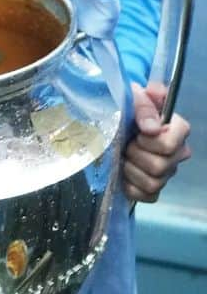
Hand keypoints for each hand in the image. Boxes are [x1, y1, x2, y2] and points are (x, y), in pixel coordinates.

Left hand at [122, 82, 191, 203]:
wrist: (115, 121)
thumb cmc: (128, 107)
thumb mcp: (133, 97)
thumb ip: (144, 104)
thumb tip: (151, 127)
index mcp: (177, 131)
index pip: (171, 144)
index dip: (150, 141)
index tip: (139, 132)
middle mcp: (177, 154)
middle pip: (160, 166)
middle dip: (136, 154)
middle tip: (126, 144)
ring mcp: (167, 173)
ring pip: (153, 183)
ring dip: (131, 170)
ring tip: (123, 157)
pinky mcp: (153, 188)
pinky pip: (147, 196)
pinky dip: (131, 187)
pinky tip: (123, 174)